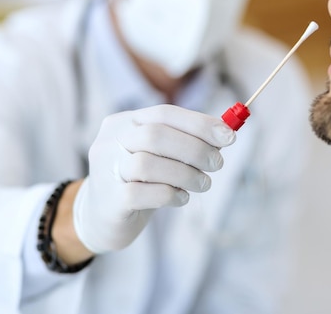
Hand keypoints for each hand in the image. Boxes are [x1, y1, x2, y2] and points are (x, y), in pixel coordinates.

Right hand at [73, 104, 235, 253]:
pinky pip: (142, 193)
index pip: (164, 113)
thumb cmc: (139, 180)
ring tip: (203, 183)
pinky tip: (181, 198)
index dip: (199, 123)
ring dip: (186, 174)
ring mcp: (106, 170)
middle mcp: (110, 141)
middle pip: (155, 135)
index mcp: (124, 122)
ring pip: (148, 164)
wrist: (101, 217)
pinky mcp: (110, 200)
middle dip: (195, 149)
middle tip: (217, 164)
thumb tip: (225, 133)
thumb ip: (186, 141)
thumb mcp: (159, 154)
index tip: (228, 136)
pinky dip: (170, 194)